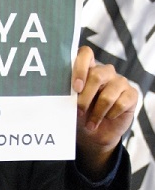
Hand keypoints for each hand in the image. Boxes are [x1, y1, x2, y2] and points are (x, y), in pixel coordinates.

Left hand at [72, 46, 137, 178]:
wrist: (95, 136)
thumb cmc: (80, 116)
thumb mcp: (70, 105)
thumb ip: (67, 95)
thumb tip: (58, 93)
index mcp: (88, 69)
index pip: (86, 53)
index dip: (80, 67)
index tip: (75, 87)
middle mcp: (105, 72)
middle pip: (97, 75)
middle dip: (85, 97)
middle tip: (79, 113)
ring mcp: (120, 82)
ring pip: (108, 94)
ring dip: (97, 113)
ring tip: (90, 125)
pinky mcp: (131, 94)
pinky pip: (121, 103)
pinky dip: (111, 115)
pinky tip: (108, 119)